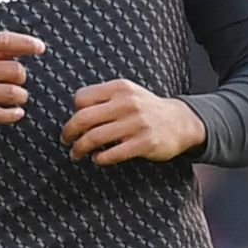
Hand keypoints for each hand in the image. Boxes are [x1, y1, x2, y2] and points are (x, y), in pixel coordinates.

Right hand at [0, 32, 42, 131]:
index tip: (40, 48)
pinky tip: (16, 112)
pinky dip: (13, 114)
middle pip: (13, 70)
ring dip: (20, 96)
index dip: (26, 43)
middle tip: (19, 81)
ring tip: (19, 97)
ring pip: (10, 93)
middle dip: (22, 77)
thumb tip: (24, 47)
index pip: (3, 40)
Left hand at [65, 78, 204, 165]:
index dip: (74, 112)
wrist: (181, 122)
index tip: (76, 123)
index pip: (81, 98)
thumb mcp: (128, 94)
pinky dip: (100, 159)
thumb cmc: (147, 109)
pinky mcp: (145, 142)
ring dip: (80, 148)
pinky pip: (113, 154)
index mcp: (120, 88)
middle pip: (83, 118)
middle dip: (69, 132)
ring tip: (76, 154)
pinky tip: (98, 159)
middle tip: (66, 140)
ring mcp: (137, 123)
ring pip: (94, 138)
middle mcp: (128, 103)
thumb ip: (104, 99)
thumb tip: (74, 116)